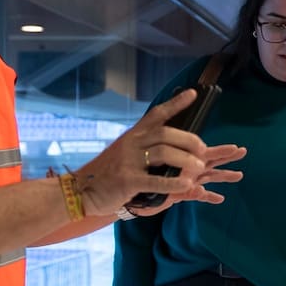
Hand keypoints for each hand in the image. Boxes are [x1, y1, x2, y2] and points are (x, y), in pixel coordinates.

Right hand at [76, 89, 246, 215]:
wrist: (81, 191)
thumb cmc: (109, 173)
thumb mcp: (125, 151)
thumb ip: (145, 145)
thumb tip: (173, 142)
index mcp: (133, 135)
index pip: (156, 114)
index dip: (175, 103)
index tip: (193, 94)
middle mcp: (131, 144)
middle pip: (165, 134)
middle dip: (189, 140)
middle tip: (203, 149)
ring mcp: (128, 161)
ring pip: (163, 153)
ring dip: (185, 159)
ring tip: (200, 167)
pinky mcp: (127, 181)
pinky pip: (155, 180)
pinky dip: (173, 182)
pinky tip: (186, 184)